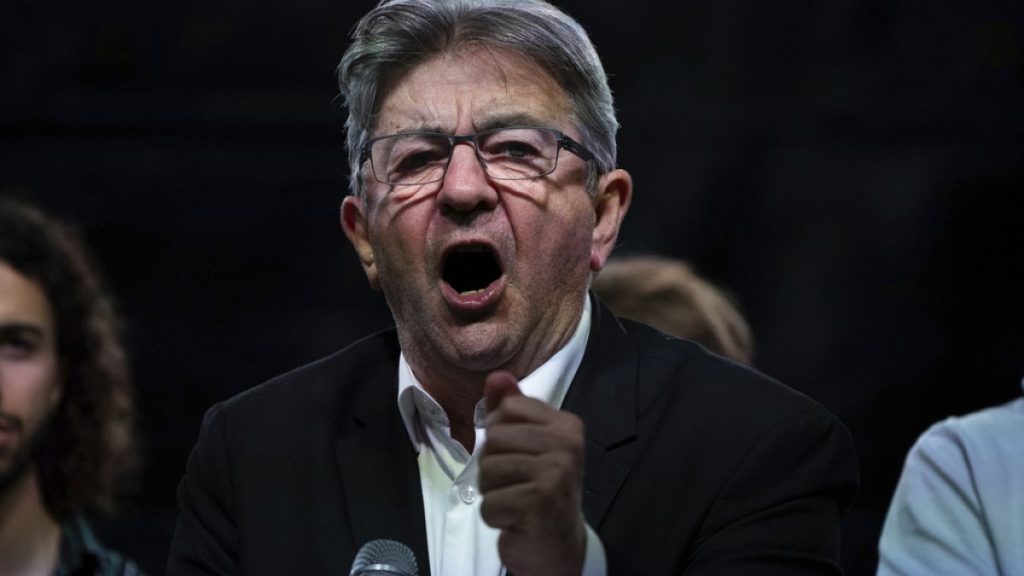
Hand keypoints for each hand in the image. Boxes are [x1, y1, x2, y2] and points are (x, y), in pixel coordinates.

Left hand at [479, 371, 586, 575]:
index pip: (507, 408)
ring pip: (487, 470)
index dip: (498, 433)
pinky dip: (495, 516)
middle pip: (493, 438)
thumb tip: (496, 376)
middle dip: (492, 466)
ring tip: (516, 500)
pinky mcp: (541, 500)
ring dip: (492, 492)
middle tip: (516, 484)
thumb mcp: (525, 444)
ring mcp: (556, 472)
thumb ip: (509, 409)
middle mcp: (567, 444)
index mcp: (566, 424)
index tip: (517, 455)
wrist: (558, 545)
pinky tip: (516, 519)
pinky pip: (490, 502)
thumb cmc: (539, 490)